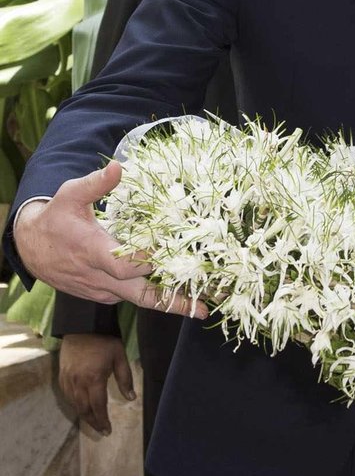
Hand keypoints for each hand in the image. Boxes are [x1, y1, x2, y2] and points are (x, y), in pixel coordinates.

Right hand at [15, 161, 206, 317]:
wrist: (30, 248)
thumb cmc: (55, 218)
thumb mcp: (70, 195)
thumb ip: (95, 183)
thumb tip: (117, 167)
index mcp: (93, 253)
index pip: (125, 265)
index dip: (148, 262)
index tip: (174, 256)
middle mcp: (99, 278)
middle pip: (139, 296)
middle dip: (172, 302)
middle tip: (202, 308)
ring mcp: (102, 290)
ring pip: (138, 299)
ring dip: (169, 301)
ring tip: (202, 304)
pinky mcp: (104, 295)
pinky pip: (130, 297)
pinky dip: (152, 295)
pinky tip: (177, 290)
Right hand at [58, 333, 134, 434]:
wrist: (82, 327)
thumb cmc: (104, 341)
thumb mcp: (120, 357)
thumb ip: (125, 378)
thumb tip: (131, 398)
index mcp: (94, 379)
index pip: (98, 406)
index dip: (102, 420)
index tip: (108, 430)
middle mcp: (78, 382)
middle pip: (84, 409)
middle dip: (93, 422)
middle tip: (101, 431)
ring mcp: (67, 379)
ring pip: (74, 404)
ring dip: (83, 415)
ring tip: (93, 422)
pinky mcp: (61, 375)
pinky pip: (66, 396)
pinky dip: (74, 405)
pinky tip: (81, 408)